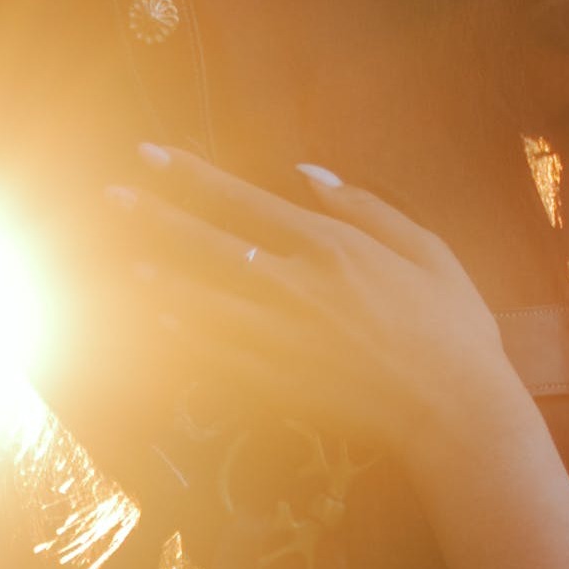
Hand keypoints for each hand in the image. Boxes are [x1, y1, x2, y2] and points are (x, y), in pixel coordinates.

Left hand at [104, 146, 540, 464]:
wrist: (457, 413)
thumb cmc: (454, 328)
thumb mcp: (427, 250)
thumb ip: (365, 206)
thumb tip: (307, 173)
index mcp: (332, 247)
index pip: (243, 200)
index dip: (192, 176)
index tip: (150, 155)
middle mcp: (295, 288)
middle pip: (206, 246)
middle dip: (154, 218)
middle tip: (111, 198)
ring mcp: (280, 340)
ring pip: (200, 302)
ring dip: (158, 279)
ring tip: (125, 262)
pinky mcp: (277, 383)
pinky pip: (214, 355)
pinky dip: (182, 337)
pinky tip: (159, 322)